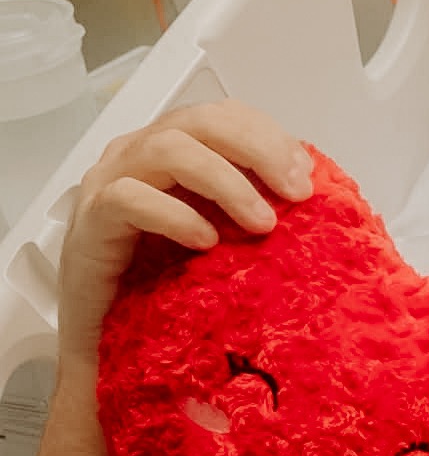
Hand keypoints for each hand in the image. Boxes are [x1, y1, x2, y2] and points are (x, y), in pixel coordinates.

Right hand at [58, 101, 312, 370]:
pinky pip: (129, 198)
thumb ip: (252, 214)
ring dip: (225, 181)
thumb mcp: (221, 245)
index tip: (306, 174)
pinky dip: (174, 214)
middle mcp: (138, 156)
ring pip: (167, 149)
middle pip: (199, 121)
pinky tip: (206, 241)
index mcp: (171, 152)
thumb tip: (310, 199)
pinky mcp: (90, 223)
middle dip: (257, 149)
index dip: (267, 135)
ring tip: (261, 222)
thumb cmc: (159, 289)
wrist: (103, 339)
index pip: (222, 116)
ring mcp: (109, 183)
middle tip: (296, 192)